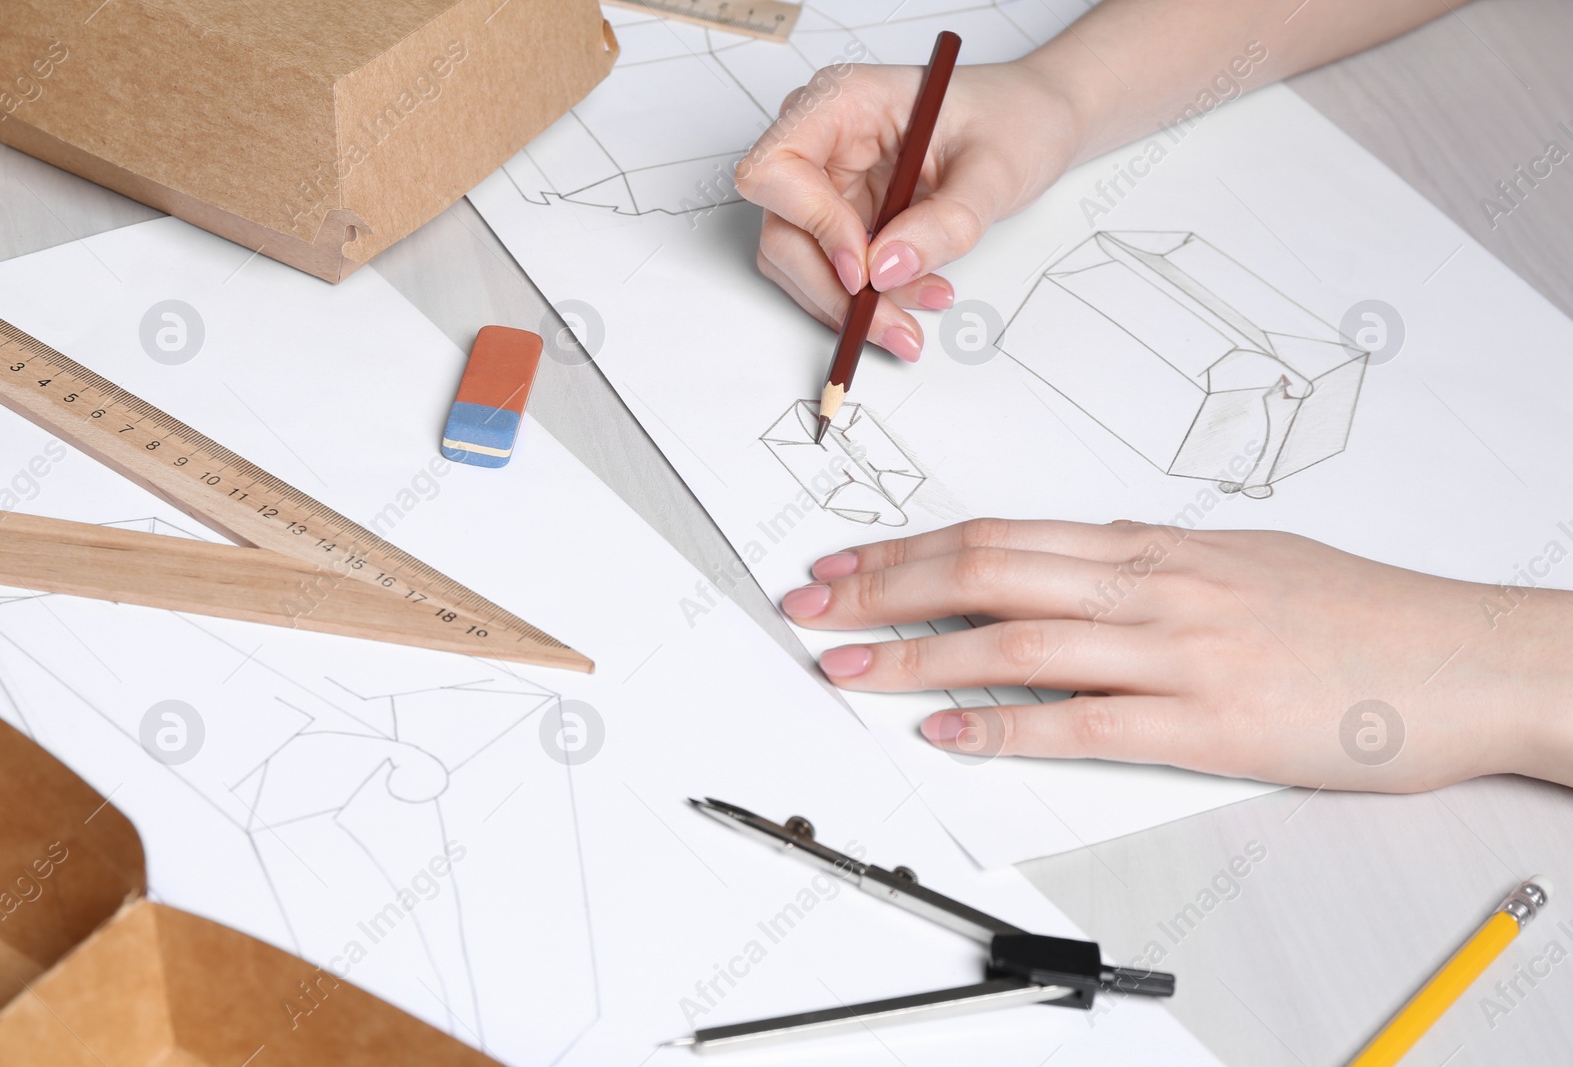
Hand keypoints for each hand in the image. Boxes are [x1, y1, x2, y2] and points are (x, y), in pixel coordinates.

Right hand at [735, 60, 1081, 360]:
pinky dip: (867, 301)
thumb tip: (886, 270)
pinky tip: (918, 296)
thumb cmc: (1015, 119)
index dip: (809, 224)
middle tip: (894, 324)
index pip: (776, 168)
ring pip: (799, 263)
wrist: (1035, 123)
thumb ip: (945, 222)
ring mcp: (828, 182)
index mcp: (843, 101)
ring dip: (851, 305)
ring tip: (918, 312)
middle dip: (834, 289)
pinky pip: (831, 273)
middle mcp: (822, 141)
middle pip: (782, 229)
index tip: (862, 268)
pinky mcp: (843, 218)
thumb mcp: (994, 169)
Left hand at [779, 519, 1572, 790]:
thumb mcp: (1243, 560)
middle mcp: (1152, 585)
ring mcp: (1177, 651)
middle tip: (809, 604)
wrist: (1465, 658)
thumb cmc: (1359, 611)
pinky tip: (947, 733)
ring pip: (1017, 641)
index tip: (843, 561)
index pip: (1000, 535)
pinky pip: (1084, 724)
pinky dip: (1006, 728)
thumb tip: (1081, 562)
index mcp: (1154, 545)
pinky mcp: (1206, 724)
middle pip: (986, 573)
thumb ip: (1154, 565)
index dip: (907, 548)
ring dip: (918, 656)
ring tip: (844, 666)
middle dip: (883, 588)